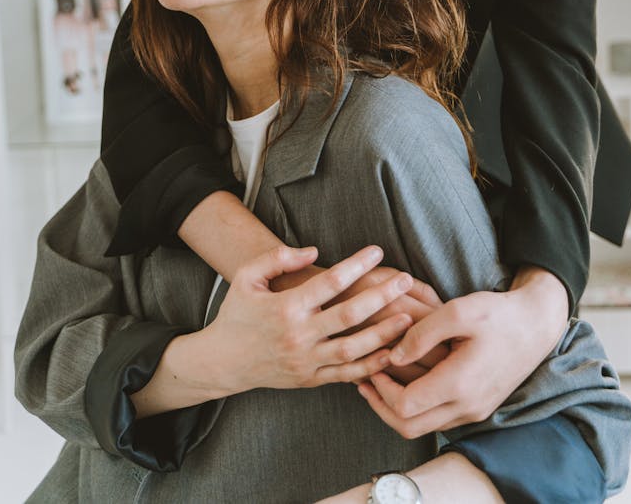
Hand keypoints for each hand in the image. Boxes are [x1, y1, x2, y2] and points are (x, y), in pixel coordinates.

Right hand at [189, 244, 417, 397]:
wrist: (223, 362)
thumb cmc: (237, 313)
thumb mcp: (247, 277)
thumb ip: (278, 258)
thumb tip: (314, 250)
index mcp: (286, 308)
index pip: (329, 283)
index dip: (356, 265)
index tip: (377, 251)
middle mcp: (299, 336)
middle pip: (349, 315)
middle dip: (381, 297)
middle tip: (406, 280)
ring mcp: (306, 361)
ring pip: (353, 349)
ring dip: (383, 334)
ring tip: (407, 317)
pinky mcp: (310, 379)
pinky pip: (346, 375)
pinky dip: (370, 366)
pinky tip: (390, 353)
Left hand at [358, 267, 568, 435]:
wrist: (536, 326)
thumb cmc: (498, 314)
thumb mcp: (458, 310)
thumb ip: (422, 333)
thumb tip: (393, 355)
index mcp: (460, 384)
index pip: (405, 406)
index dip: (381, 389)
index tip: (372, 363)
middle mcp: (467, 406)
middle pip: (409, 427)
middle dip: (381, 405)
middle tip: (364, 378)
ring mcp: (473, 411)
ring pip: (423, 426)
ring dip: (397, 407)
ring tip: (379, 376)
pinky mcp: (477, 407)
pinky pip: (438, 417)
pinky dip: (416, 404)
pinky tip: (405, 378)